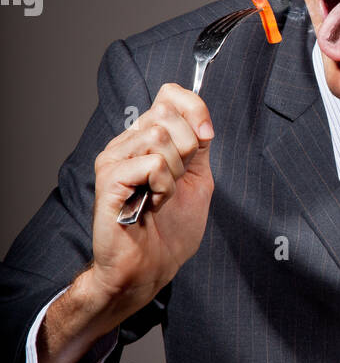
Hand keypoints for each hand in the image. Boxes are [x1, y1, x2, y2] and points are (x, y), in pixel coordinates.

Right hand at [90, 83, 215, 313]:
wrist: (150, 268)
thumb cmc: (170, 231)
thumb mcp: (197, 180)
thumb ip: (198, 147)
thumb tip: (201, 121)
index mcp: (144, 139)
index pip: (169, 94)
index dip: (195, 109)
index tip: (206, 138)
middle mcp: (126, 143)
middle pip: (167, 112)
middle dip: (187, 148)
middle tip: (176, 180)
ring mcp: (114, 159)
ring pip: (159, 136)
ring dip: (174, 171)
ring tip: (162, 195)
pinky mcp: (110, 179)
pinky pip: (151, 163)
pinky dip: (164, 186)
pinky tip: (153, 205)